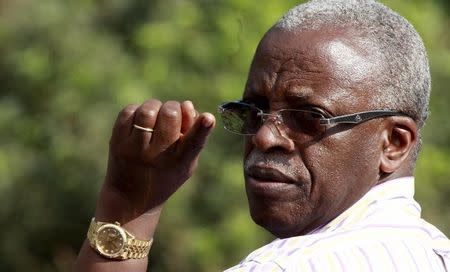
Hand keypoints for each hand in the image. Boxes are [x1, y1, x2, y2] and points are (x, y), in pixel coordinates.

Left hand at [98, 99, 214, 217]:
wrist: (131, 198)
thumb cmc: (166, 173)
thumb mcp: (186, 162)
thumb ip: (194, 135)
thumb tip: (186, 103)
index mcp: (180, 161)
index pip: (194, 142)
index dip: (202, 127)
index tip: (208, 118)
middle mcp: (158, 156)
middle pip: (170, 114)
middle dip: (173, 108)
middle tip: (171, 114)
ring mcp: (135, 149)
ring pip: (148, 110)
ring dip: (155, 106)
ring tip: (155, 116)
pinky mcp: (116, 142)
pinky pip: (129, 111)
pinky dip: (137, 110)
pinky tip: (140, 122)